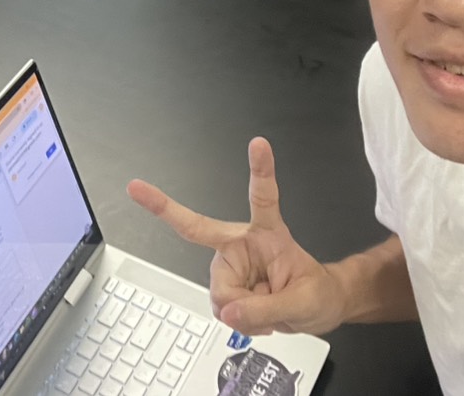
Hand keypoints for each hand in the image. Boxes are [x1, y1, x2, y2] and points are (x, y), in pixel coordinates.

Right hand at [128, 138, 345, 335]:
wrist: (318, 310)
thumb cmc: (318, 295)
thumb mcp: (303, 304)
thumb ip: (266, 309)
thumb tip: (227, 312)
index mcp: (268, 232)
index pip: (262, 197)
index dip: (260, 169)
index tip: (259, 144)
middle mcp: (242, 243)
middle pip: (207, 243)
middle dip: (187, 232)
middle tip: (144, 193)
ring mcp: (232, 264)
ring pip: (219, 293)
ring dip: (240, 312)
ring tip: (267, 310)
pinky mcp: (228, 284)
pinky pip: (221, 307)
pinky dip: (238, 319)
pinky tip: (256, 315)